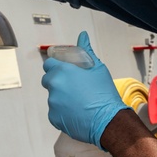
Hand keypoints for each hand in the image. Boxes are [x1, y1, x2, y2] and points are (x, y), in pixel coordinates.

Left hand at [41, 31, 128, 149]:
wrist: (108, 120)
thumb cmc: (104, 93)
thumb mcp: (98, 68)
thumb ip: (86, 50)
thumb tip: (82, 35)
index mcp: (62, 71)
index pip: (48, 64)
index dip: (55, 67)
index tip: (63, 71)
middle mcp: (54, 86)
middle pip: (48, 81)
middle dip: (57, 82)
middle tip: (74, 87)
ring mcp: (52, 103)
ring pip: (53, 97)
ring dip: (61, 98)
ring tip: (79, 102)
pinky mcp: (54, 118)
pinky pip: (55, 112)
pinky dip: (63, 112)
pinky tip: (77, 112)